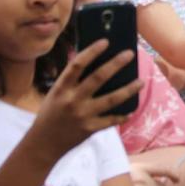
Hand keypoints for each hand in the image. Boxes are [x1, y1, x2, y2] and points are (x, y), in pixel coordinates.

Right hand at [30, 40, 141, 159]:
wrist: (43, 143)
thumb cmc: (51, 113)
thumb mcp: (56, 94)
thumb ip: (72, 81)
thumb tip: (97, 63)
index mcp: (61, 88)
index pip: (77, 65)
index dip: (92, 52)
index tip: (105, 42)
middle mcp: (72, 100)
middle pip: (98, 78)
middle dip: (116, 64)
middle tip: (130, 54)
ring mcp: (83, 115)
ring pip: (111, 99)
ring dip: (128, 89)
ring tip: (141, 81)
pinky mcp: (90, 129)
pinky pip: (111, 120)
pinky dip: (122, 115)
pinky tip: (132, 109)